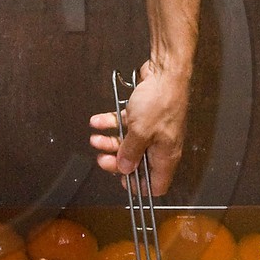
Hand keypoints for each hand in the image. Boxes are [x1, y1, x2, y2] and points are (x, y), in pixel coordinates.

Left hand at [88, 60, 190, 196]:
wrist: (165, 72)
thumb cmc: (159, 103)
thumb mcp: (140, 132)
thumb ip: (130, 153)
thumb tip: (125, 169)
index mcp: (165, 156)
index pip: (157, 184)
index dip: (140, 187)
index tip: (122, 182)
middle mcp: (159, 145)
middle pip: (136, 163)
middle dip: (116, 161)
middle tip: (101, 159)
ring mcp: (151, 129)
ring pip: (128, 142)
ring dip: (109, 142)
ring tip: (94, 138)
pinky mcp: (143, 114)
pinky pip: (125, 124)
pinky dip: (110, 123)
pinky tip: (96, 121)